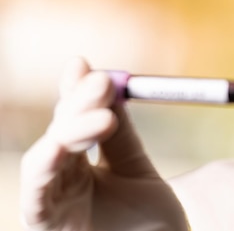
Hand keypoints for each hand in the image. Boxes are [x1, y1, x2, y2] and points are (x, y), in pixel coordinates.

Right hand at [20, 57, 188, 230]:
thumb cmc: (151, 225)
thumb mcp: (138, 171)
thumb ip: (121, 137)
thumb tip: (114, 88)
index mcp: (81, 168)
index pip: (72, 121)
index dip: (74, 92)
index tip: (83, 64)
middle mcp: (62, 183)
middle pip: (60, 132)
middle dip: (78, 103)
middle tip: (102, 81)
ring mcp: (53, 205)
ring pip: (48, 157)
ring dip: (71, 130)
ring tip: (102, 117)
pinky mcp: (47, 226)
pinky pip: (37, 197)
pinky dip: (44, 168)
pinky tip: (57, 147)